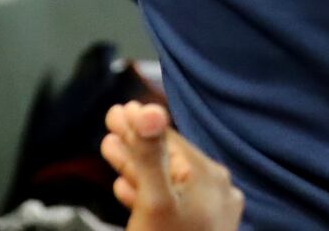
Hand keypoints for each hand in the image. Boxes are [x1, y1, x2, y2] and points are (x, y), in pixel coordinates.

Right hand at [100, 101, 243, 230]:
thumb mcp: (156, 200)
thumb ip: (152, 156)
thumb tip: (152, 110)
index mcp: (208, 175)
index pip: (168, 139)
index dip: (139, 123)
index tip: (118, 109)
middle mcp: (217, 188)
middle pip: (168, 157)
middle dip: (135, 140)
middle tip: (112, 121)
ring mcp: (212, 210)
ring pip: (169, 180)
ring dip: (138, 165)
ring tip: (112, 147)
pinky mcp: (203, 229)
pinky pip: (173, 201)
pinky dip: (149, 191)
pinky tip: (127, 188)